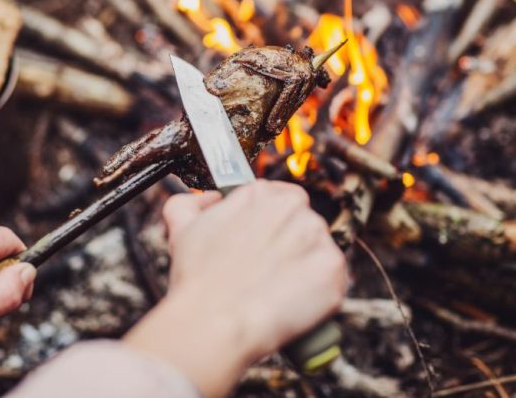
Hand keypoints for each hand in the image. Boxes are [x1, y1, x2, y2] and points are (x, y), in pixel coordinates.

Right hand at [125, 180, 347, 396]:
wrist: (215, 324)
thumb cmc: (198, 280)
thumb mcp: (181, 229)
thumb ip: (190, 204)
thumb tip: (209, 199)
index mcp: (260, 192)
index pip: (277, 199)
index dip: (269, 226)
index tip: (261, 246)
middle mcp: (293, 207)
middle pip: (302, 223)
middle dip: (290, 246)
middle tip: (268, 272)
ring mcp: (317, 238)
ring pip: (318, 250)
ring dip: (306, 268)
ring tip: (279, 292)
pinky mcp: (333, 270)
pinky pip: (335, 279)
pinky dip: (321, 294)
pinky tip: (296, 304)